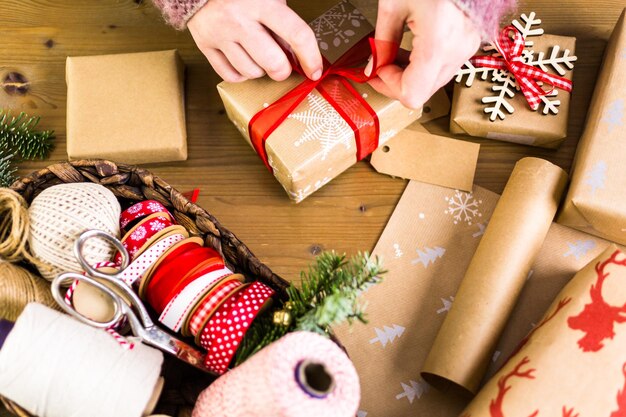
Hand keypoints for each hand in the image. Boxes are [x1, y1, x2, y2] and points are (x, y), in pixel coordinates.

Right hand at [188, 0, 322, 82]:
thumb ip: (286, 25)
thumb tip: (299, 58)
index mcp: (262, 2)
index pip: (297, 35)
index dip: (311, 57)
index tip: (314, 70)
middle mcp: (240, 20)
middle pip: (274, 63)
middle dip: (283, 70)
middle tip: (281, 64)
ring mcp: (220, 34)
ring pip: (252, 72)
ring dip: (260, 70)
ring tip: (257, 54)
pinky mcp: (205, 45)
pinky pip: (230, 75)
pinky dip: (241, 74)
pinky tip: (243, 59)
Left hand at [368, 0, 480, 108]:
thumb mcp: (394, 4)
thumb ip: (382, 41)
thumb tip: (374, 65)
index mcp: (438, 44)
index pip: (411, 94)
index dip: (387, 87)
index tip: (375, 72)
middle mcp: (457, 51)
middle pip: (422, 92)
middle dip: (396, 82)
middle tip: (379, 65)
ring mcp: (467, 48)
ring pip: (433, 83)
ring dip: (410, 75)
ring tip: (394, 54)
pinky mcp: (470, 43)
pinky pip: (444, 67)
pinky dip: (424, 66)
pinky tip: (411, 49)